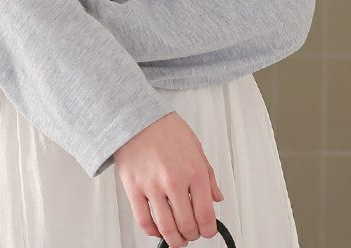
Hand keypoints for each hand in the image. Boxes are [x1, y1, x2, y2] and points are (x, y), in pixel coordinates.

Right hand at [113, 111, 223, 247]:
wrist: (137, 115)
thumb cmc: (166, 128)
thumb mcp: (196, 147)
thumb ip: (209, 175)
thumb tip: (216, 198)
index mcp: (194, 172)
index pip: (206, 216)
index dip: (208, 231)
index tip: (206, 231)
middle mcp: (175, 181)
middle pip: (187, 225)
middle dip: (191, 235)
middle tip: (190, 233)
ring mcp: (152, 185)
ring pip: (167, 227)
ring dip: (174, 239)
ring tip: (176, 238)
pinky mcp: (133, 187)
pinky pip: (144, 220)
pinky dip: (153, 231)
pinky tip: (157, 228)